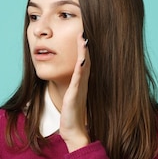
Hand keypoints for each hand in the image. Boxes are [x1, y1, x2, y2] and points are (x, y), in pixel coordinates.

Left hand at [60, 33, 90, 151]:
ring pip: (84, 67)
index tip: (83, 31)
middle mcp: (83, 83)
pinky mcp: (75, 96)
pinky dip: (80, 69)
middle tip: (86, 28)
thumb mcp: (71, 95)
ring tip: (84, 38)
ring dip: (84, 53)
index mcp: (81, 82)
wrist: (73, 131)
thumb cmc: (71, 114)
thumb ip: (72, 85)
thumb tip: (71, 77)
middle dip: (85, 44)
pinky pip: (78, 80)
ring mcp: (80, 89)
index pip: (84, 60)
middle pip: (86, 60)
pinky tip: (82, 60)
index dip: (84, 46)